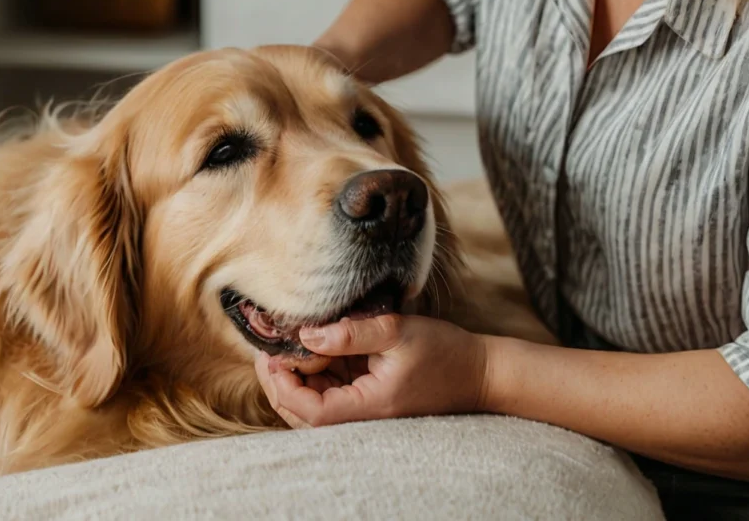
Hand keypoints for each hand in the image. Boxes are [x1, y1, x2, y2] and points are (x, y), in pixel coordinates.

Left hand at [254, 314, 488, 427]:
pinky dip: (315, 370)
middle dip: (280, 380)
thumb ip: (350, 333)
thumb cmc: (445, 352)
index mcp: (367, 406)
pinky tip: (311, 344)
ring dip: (296, 375)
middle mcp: (361, 415)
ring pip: (312, 400)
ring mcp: (363, 408)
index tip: (272, 354)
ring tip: (285, 341)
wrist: (480, 371)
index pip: (308, 410)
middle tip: (267, 345)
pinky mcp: (366, 396)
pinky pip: (330, 389)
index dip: (283, 385)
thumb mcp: (396, 332)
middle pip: (302, 411)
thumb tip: (307, 335)